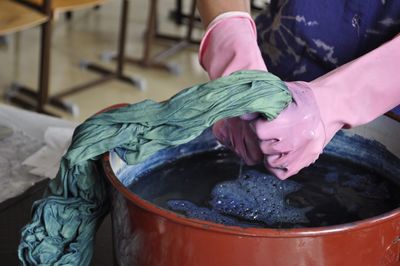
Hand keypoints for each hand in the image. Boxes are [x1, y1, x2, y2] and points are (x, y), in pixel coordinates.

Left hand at [213, 81, 329, 179]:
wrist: (327, 108)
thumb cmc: (300, 99)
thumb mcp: (282, 93)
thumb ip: (262, 103)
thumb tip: (242, 114)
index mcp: (291, 121)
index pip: (260, 131)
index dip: (259, 124)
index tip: (265, 120)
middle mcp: (296, 140)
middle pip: (264, 146)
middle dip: (265, 138)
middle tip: (275, 130)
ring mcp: (300, 155)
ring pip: (270, 161)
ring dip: (270, 152)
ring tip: (280, 140)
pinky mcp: (302, 165)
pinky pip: (279, 173)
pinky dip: (276, 165)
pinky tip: (281, 152)